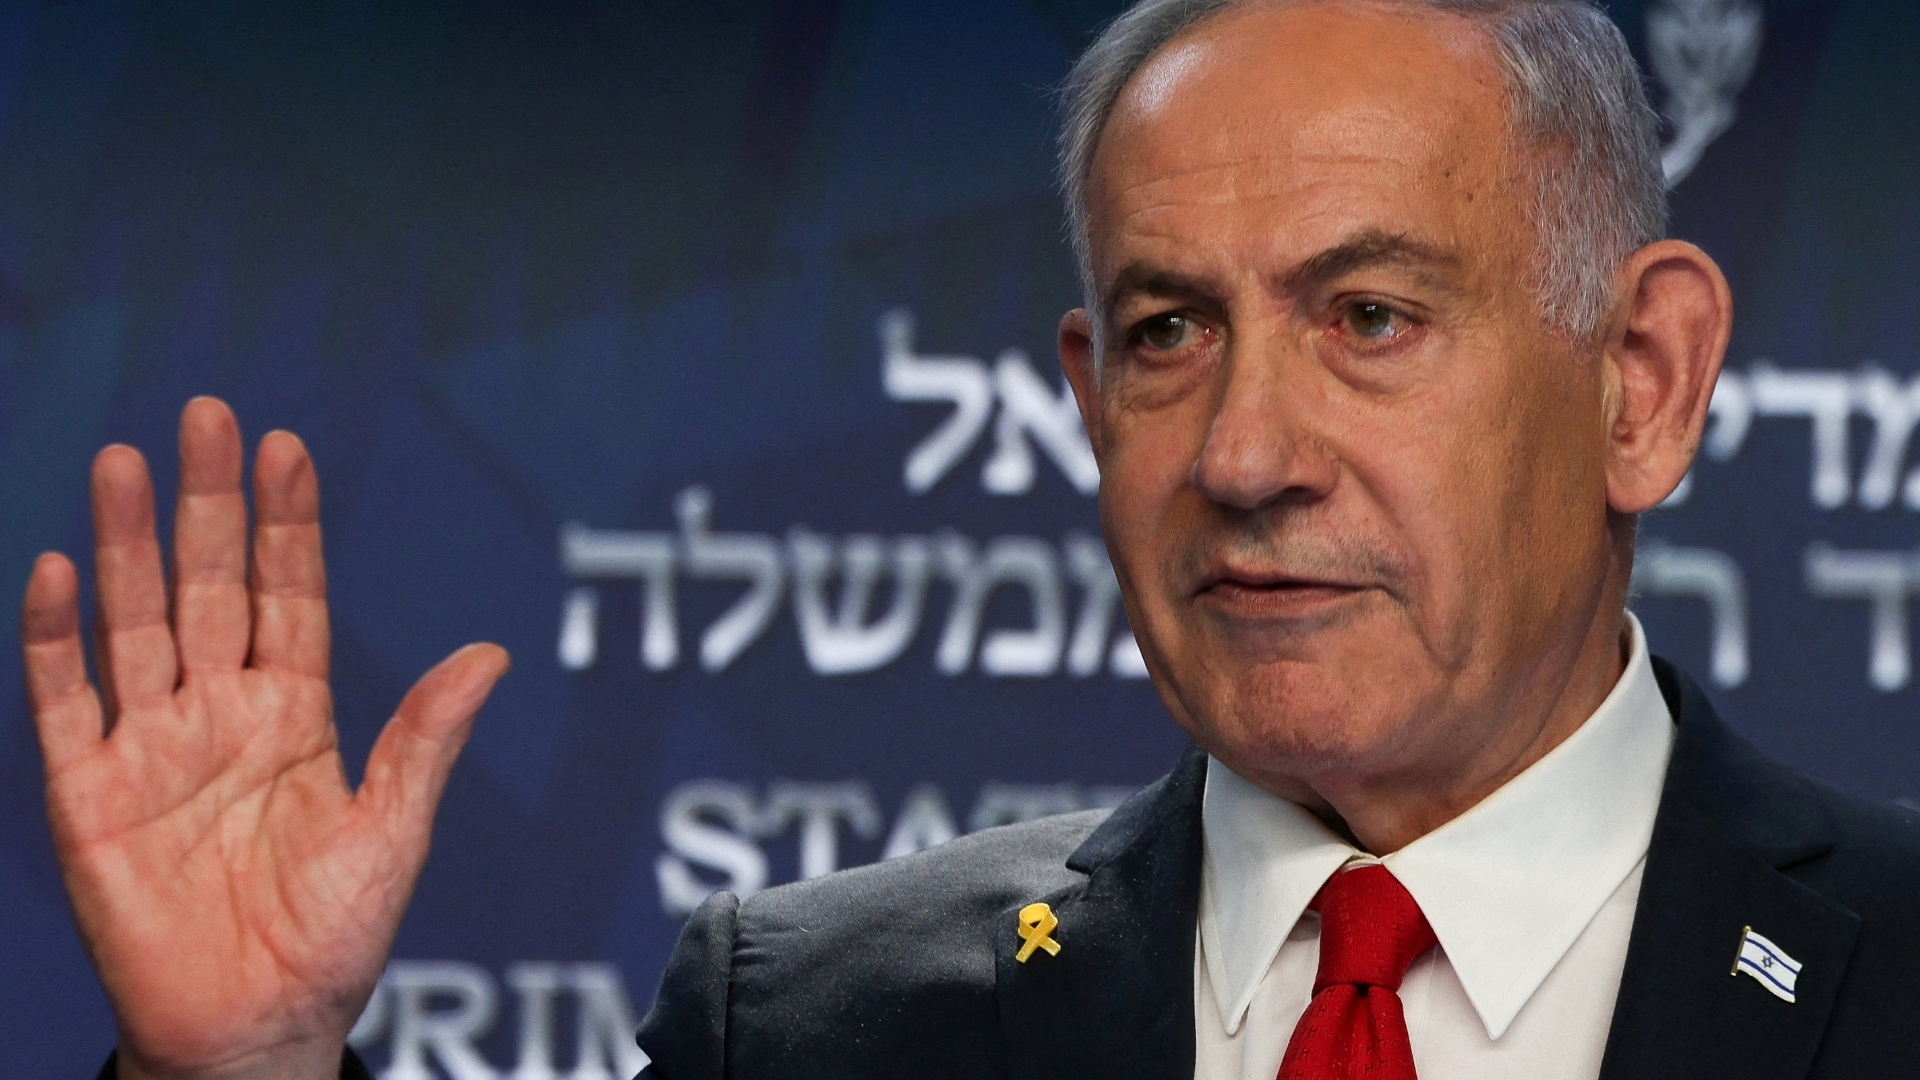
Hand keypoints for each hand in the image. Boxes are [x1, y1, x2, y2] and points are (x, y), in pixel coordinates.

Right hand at [21, 398, 509, 1079]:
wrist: (256, 1028)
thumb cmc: (331, 937)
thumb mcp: (391, 832)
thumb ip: (425, 740)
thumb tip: (492, 652)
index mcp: (294, 714)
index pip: (286, 595)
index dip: (285, 524)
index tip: (285, 446)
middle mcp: (219, 714)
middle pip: (205, 587)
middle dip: (205, 505)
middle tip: (206, 416)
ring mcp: (150, 748)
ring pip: (133, 624)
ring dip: (124, 545)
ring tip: (123, 462)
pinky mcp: (88, 796)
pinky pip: (65, 704)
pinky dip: (56, 640)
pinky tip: (59, 570)